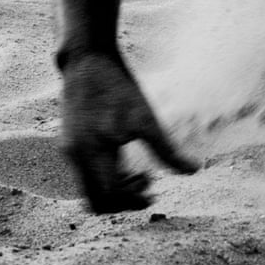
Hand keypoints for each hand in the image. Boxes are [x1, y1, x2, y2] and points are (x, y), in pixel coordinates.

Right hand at [59, 50, 197, 212]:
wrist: (87, 61)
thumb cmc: (118, 88)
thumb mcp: (146, 119)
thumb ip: (166, 150)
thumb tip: (195, 171)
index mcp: (90, 154)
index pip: (105, 198)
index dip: (131, 203)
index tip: (154, 193)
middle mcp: (74, 157)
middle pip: (94, 200)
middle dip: (123, 200)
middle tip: (150, 184)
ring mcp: (69, 150)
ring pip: (90, 188)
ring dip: (116, 188)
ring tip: (142, 173)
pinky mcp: (71, 142)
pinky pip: (87, 173)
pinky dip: (107, 175)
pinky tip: (128, 159)